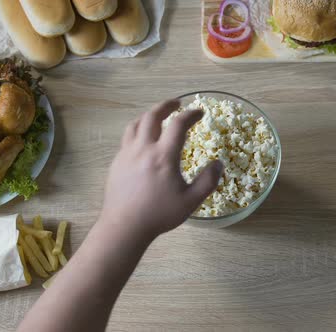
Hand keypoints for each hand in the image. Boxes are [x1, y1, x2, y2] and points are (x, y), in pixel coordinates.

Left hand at [100, 100, 222, 238]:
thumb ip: (208, 181)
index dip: (191, 114)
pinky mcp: (117, 162)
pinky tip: (143, 140)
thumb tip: (219, 163)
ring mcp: (126, 154)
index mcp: (163, 156)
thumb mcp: (191, 201)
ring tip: (158, 117)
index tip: (200, 112)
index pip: (178, 124)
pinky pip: (127, 138)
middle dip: (166, 106)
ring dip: (149, 115)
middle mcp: (143, 149)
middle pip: (152, 116)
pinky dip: (138, 130)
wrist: (124, 226)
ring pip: (136, 124)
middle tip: (177, 103)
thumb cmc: (159, 214)